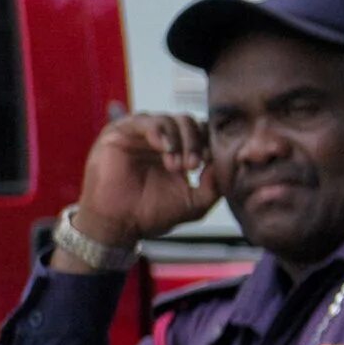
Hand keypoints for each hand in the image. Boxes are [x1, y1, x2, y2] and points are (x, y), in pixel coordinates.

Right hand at [69, 113, 221, 259]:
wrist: (119, 224)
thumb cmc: (153, 214)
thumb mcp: (195, 203)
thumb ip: (215, 184)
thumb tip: (224, 163)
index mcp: (179, 151)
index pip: (201, 132)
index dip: (209, 143)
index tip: (210, 162)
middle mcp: (160, 140)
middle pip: (189, 122)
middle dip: (196, 142)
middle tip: (192, 166)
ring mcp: (140, 135)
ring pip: (170, 119)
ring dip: (179, 140)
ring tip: (176, 166)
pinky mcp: (119, 132)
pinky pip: (144, 120)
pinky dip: (160, 132)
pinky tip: (164, 149)